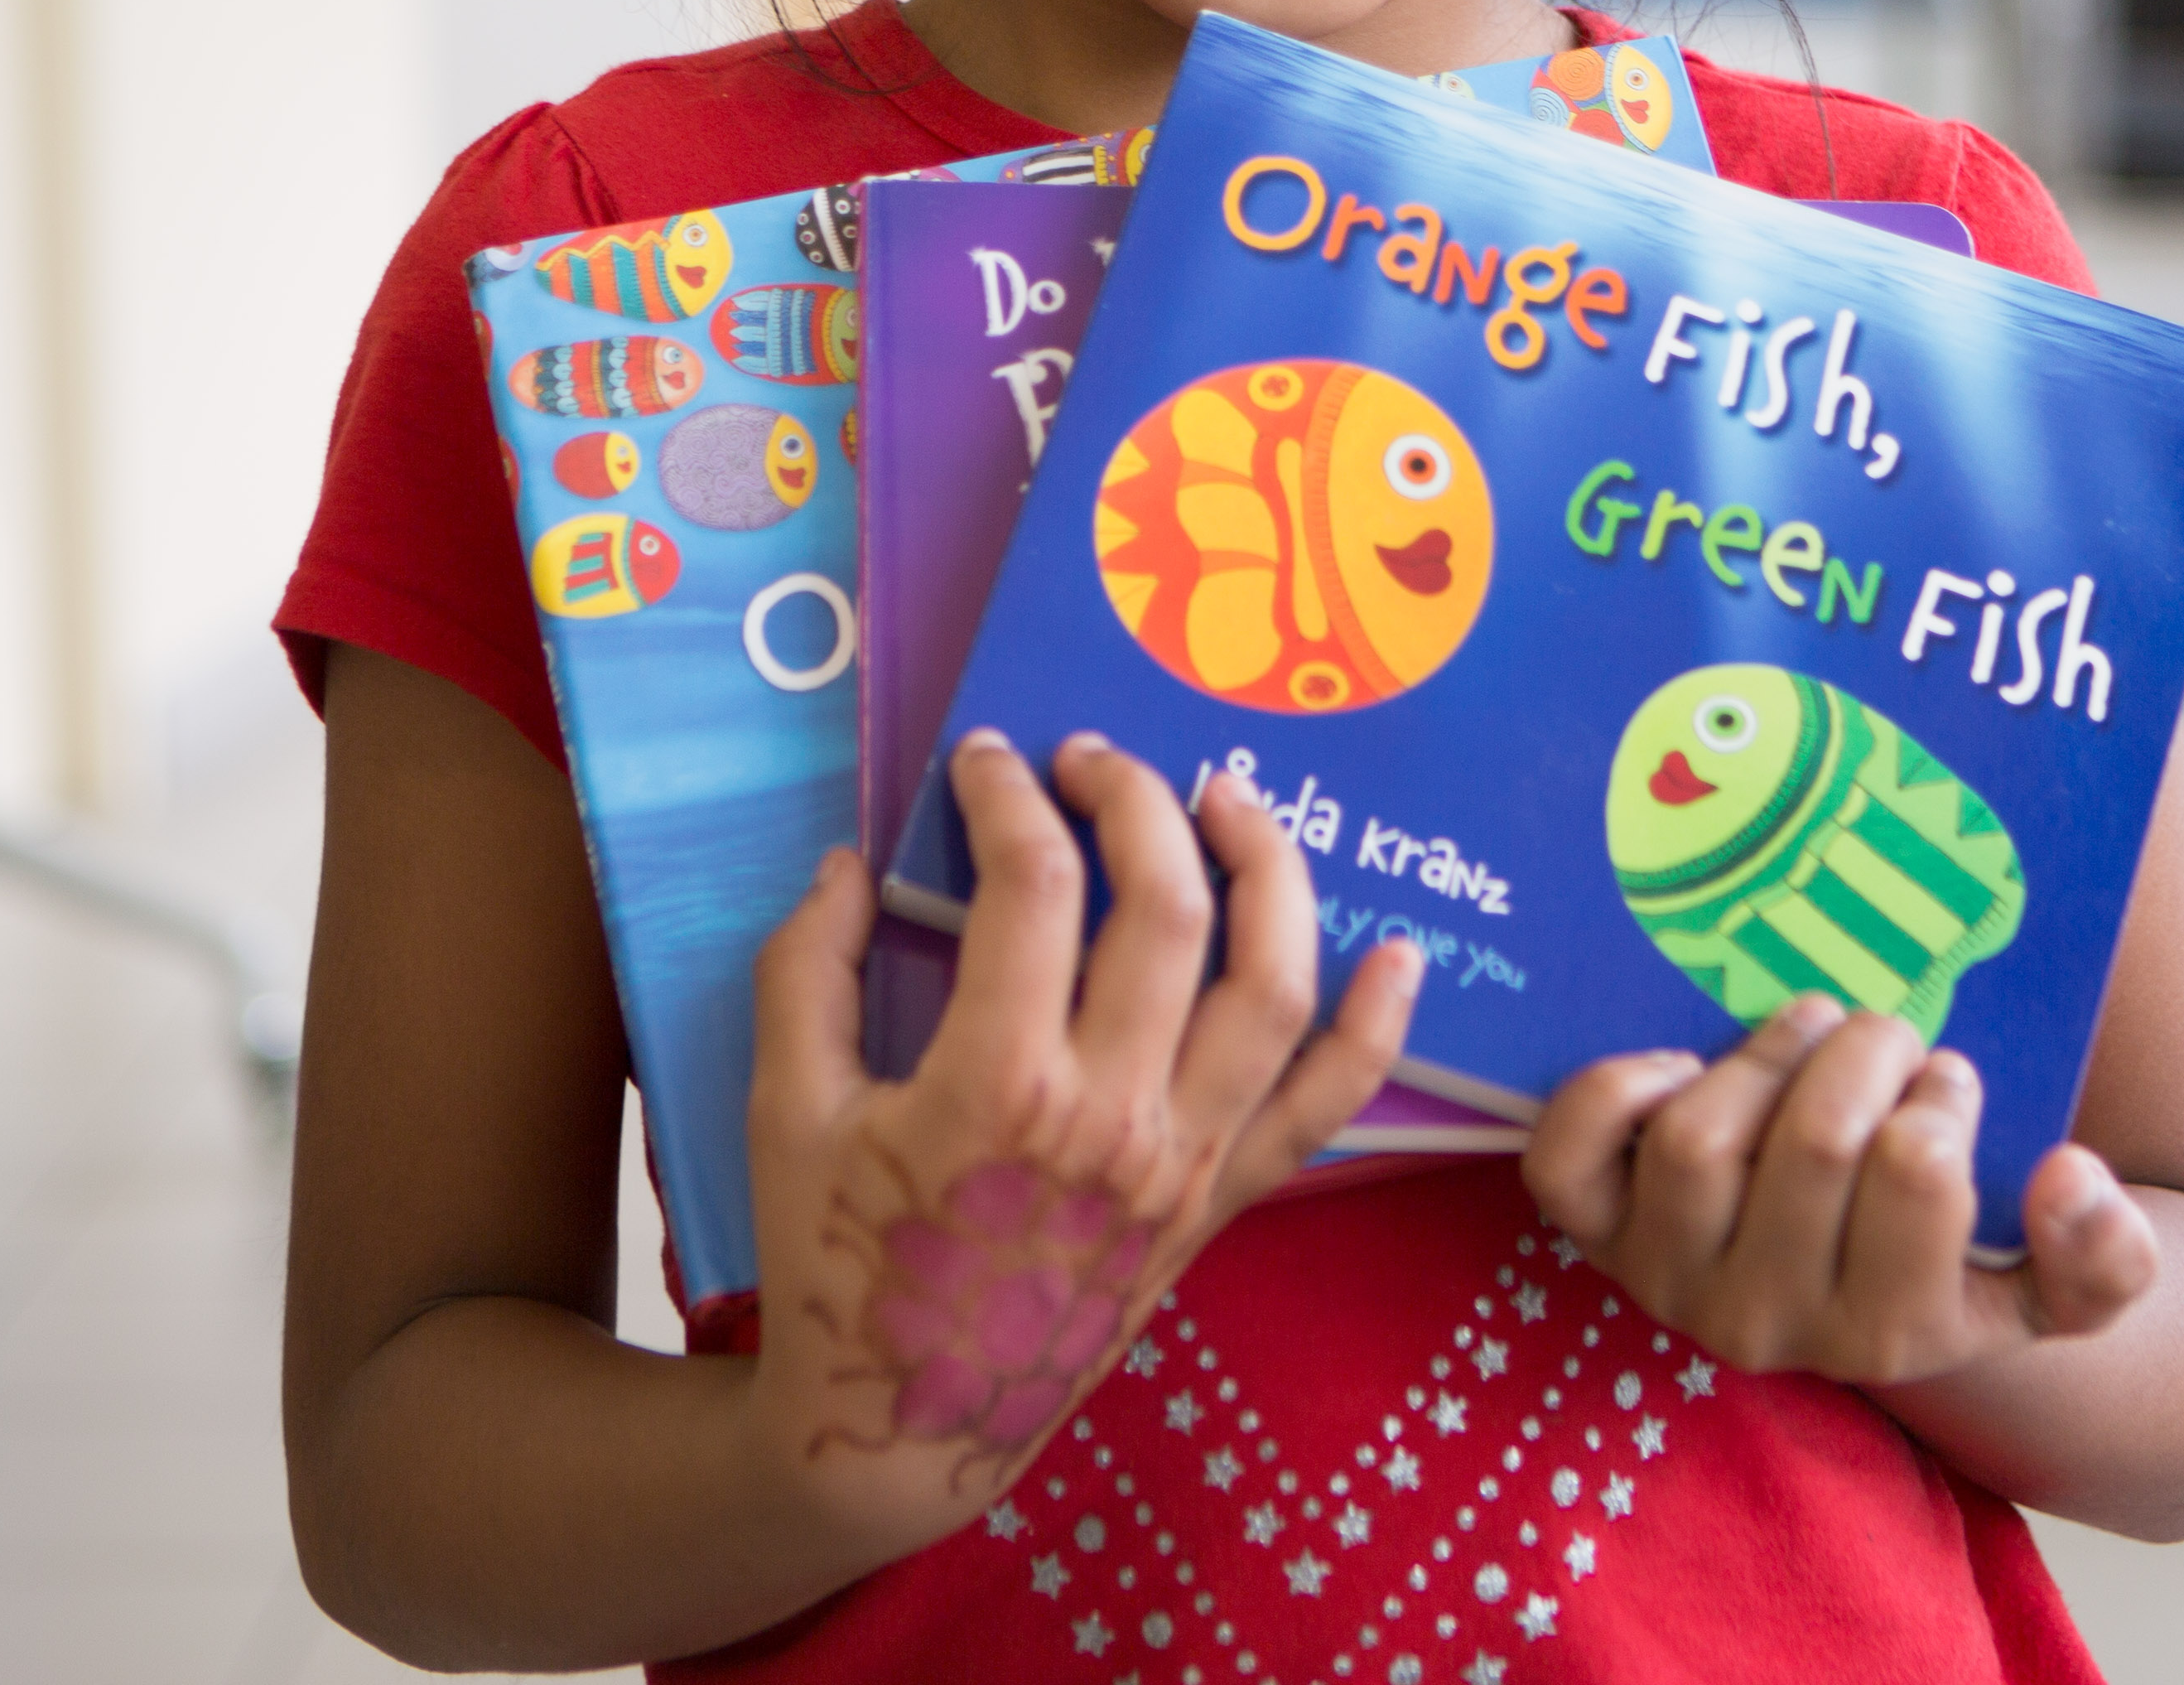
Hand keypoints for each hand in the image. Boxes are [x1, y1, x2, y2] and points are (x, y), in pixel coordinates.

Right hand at [741, 730, 1418, 1564]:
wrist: (904, 1426)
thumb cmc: (837, 1264)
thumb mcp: (782, 1112)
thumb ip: (805, 973)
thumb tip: (847, 863)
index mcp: (998, 1082)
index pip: (1033, 882)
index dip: (1007, 794)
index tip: (987, 760)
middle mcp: (1114, 1112)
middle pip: (1167, 904)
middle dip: (1134, 798)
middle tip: (1091, 758)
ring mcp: (1183, 1159)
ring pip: (1272, 985)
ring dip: (1267, 871)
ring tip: (1229, 799)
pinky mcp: (1221, 1203)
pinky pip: (1326, 1109)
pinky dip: (1376, 1030)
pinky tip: (1400, 955)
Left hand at [1521, 997, 2162, 1389]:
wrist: (1858, 1311)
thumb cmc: (1959, 1267)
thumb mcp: (2057, 1288)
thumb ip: (2104, 1259)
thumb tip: (2073, 1178)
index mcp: (1888, 1334)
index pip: (1918, 1171)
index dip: (1940, 1094)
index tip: (1946, 1078)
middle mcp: (1767, 1326)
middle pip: (1811, 1141)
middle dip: (1864, 1050)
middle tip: (1884, 1032)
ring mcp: (1668, 1282)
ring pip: (1699, 1139)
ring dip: (1762, 1053)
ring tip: (1807, 1032)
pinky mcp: (1595, 1238)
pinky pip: (1566, 1162)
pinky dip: (1614, 1090)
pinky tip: (1681, 1064)